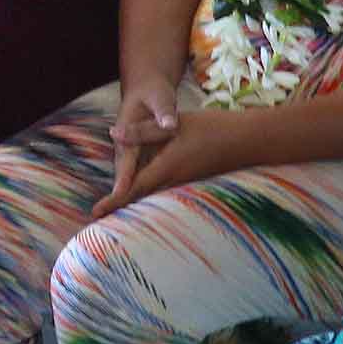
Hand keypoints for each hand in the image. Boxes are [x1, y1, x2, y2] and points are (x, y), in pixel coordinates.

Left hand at [96, 94, 231, 218]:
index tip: (95, 212)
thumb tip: (113, 133)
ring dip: (132, 204)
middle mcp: (174, 180)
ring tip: (111, 212)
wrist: (247, 140)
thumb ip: (142, 131)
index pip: (133, 188)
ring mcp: (185, 183)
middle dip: (118, 208)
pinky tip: (141, 198)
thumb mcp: (173, 124)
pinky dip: (148, 197)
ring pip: (153, 198)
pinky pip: (165, 193)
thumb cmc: (210, 128)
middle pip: (140, 199)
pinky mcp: (191, 181)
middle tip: (95, 218)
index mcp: (167, 167)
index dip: (113, 201)